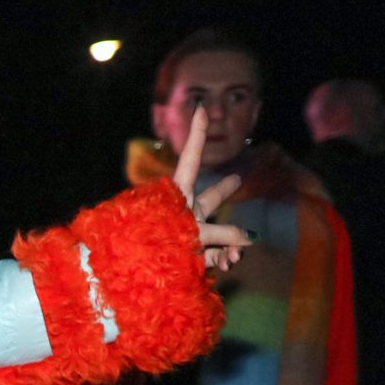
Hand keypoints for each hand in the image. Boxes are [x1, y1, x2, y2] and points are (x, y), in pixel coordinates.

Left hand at [173, 107, 250, 272]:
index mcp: (178, 195)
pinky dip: (224, 259)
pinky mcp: (191, 255)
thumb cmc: (157, 246)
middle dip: (224, 191)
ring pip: (219, 232)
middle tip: (235, 180)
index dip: (197, 136)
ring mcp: (189, 233)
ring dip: (233, 243)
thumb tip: (250, 239)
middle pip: (211, 198)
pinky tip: (229, 264)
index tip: (199, 110)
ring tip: (234, 256)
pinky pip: (213, 254)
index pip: (191, 161)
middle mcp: (185, 211)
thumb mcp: (193, 233)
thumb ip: (223, 234)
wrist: (134, 274)